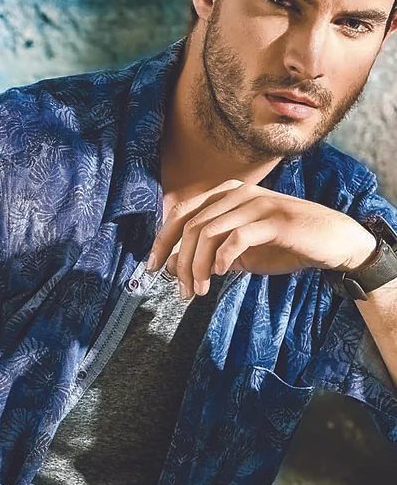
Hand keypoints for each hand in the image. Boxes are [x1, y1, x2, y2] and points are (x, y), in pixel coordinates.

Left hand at [146, 179, 377, 298]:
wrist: (332, 242)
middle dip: (180, 263)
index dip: (162, 241)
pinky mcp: (275, 220)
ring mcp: (257, 203)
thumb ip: (210, 252)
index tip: (152, 267)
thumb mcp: (240, 250)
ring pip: (208, 233)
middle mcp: (238, 193)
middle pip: (190, 226)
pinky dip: (222, 258)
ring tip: (200, 290)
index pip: (180, 213)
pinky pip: (236, 237)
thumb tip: (174, 266)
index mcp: (226, 195)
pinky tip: (220, 274)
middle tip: (182, 291)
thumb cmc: (285, 244)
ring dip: (197, 266)